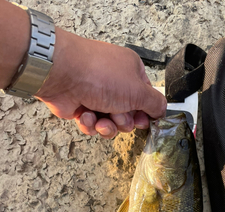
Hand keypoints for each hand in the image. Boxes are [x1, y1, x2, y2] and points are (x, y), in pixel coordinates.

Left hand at [36, 28, 166, 138]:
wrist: (62, 74)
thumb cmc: (99, 75)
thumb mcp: (138, 91)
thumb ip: (155, 104)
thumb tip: (163, 111)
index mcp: (131, 72)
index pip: (146, 98)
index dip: (145, 113)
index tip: (144, 121)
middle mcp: (114, 82)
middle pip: (129, 115)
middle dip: (123, 121)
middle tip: (118, 115)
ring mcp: (97, 94)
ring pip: (111, 123)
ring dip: (107, 125)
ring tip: (100, 118)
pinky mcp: (81, 106)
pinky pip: (93, 125)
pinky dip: (90, 124)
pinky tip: (84, 114)